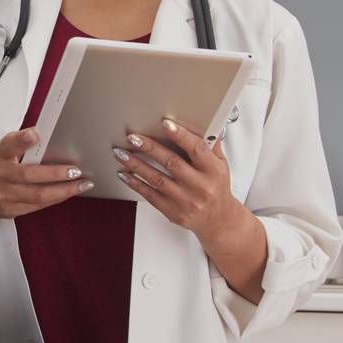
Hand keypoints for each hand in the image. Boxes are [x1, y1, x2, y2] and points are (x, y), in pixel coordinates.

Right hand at [0, 127, 91, 219]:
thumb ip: (18, 144)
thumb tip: (44, 136)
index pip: (7, 146)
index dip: (21, 140)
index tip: (35, 134)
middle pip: (29, 176)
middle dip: (56, 174)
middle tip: (76, 170)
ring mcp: (4, 196)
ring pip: (38, 195)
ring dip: (63, 190)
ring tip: (81, 184)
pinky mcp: (11, 211)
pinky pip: (38, 206)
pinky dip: (55, 199)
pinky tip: (68, 193)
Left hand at [113, 117, 240, 244]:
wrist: (218, 219)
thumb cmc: (216, 187)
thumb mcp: (221, 164)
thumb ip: (211, 144)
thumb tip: (206, 122)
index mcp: (213, 170)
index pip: (197, 149)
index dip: (181, 135)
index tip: (165, 123)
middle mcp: (200, 186)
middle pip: (172, 163)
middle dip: (150, 148)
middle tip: (133, 137)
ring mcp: (186, 200)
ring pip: (157, 180)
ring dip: (136, 165)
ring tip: (121, 153)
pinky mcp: (173, 212)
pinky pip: (151, 195)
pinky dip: (135, 183)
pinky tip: (124, 173)